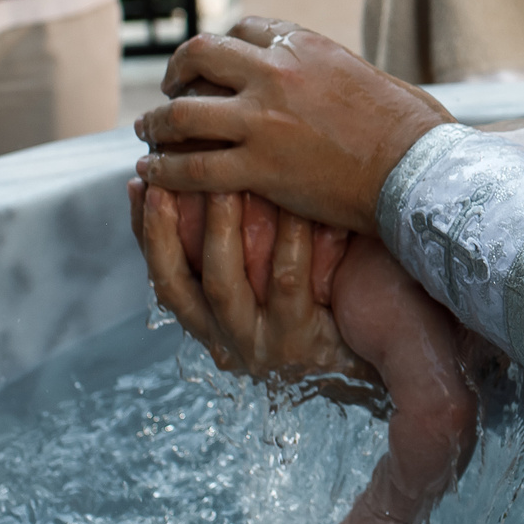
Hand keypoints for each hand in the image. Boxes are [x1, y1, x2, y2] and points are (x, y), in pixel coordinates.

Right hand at [131, 180, 374, 387]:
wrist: (385, 345)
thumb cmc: (322, 298)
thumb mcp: (267, 275)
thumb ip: (235, 241)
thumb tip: (194, 179)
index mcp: (209, 324)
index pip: (162, 273)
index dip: (145, 232)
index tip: (139, 184)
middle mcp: (225, 339)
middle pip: (176, 285)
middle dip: (165, 231)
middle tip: (164, 179)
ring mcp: (260, 345)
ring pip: (226, 285)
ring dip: (220, 231)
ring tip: (224, 183)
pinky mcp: (298, 340)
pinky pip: (287, 282)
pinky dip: (287, 240)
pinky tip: (291, 203)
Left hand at [134, 17, 451, 235]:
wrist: (418, 169)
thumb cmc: (410, 127)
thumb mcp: (364, 74)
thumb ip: (328, 68)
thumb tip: (325, 75)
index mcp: (305, 44)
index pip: (242, 29)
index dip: (221, 47)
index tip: (212, 65)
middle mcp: (276, 72)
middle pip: (201, 55)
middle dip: (177, 71)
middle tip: (171, 90)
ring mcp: (263, 120)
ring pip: (183, 113)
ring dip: (157, 122)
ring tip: (147, 132)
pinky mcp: (260, 167)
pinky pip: (193, 167)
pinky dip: (164, 169)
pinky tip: (151, 173)